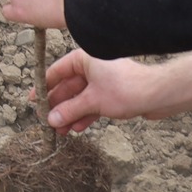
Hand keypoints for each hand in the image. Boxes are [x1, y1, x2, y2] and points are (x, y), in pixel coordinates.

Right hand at [41, 48, 191, 132]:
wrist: (157, 95)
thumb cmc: (125, 89)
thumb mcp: (92, 101)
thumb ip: (69, 110)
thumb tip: (50, 120)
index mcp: (83, 59)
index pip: (56, 72)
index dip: (44, 87)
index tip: (34, 102)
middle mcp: (91, 67)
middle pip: (68, 87)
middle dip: (58, 106)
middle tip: (46, 121)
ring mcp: (101, 81)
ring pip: (80, 98)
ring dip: (70, 114)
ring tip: (61, 131)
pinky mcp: (111, 93)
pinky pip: (92, 104)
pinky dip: (85, 115)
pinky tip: (77, 128)